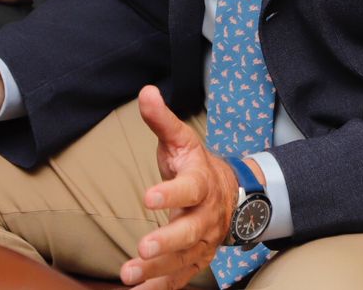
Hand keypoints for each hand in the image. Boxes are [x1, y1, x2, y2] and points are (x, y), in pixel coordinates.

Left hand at [121, 85, 237, 289]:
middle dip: (166, 241)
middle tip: (142, 248)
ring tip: (129, 275)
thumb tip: (146, 92)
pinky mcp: (197, 260)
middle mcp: (206, 216)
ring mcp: (203, 241)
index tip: (148, 196)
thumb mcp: (181, 139)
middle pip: (189, 231)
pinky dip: (160, 288)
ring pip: (183, 259)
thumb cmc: (197, 165)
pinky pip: (180, 278)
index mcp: (202, 183)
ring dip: (156, 270)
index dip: (170, 193)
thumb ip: (162, 120)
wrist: (233, 195)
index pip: (189, 189)